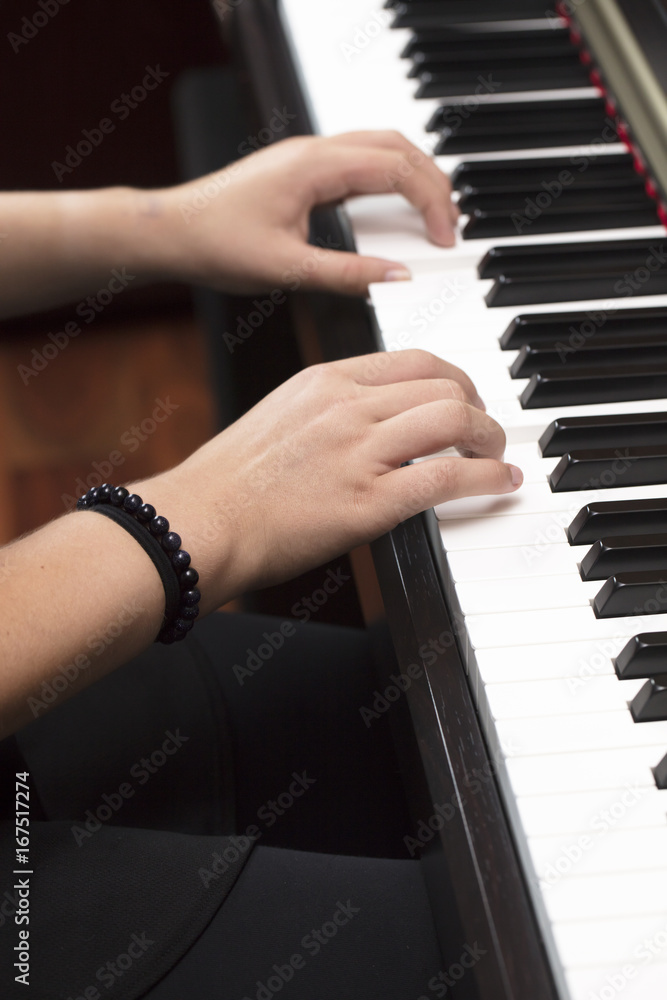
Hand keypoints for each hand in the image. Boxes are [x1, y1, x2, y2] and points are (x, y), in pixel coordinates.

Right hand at [142, 350, 520, 610]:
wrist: (198, 522)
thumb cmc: (227, 483)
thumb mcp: (279, 419)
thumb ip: (328, 411)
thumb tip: (369, 424)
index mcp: (325, 380)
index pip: (414, 361)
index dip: (455, 379)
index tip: (466, 399)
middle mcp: (347, 406)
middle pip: (444, 385)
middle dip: (479, 407)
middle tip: (488, 431)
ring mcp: (359, 452)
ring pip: (454, 420)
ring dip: (490, 438)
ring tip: (498, 456)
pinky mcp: (368, 502)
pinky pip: (447, 477)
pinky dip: (487, 476)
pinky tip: (501, 483)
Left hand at [156, 131, 458, 296]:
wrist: (171, 232)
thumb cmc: (216, 244)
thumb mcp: (287, 270)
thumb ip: (348, 274)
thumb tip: (399, 277)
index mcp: (316, 166)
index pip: (397, 168)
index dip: (432, 202)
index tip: (444, 240)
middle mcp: (315, 150)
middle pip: (398, 146)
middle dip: (434, 182)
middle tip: (449, 227)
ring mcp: (308, 156)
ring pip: (381, 147)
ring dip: (413, 177)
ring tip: (431, 218)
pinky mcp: (302, 170)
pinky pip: (359, 162)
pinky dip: (388, 181)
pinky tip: (392, 212)